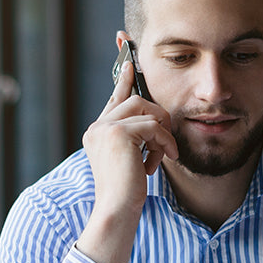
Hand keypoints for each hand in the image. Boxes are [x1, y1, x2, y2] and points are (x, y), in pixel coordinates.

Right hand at [75, 33, 176, 262]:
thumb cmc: (129, 192)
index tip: (128, 52)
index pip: (115, 96)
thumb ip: (138, 136)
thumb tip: (156, 118)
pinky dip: (163, 143)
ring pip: (147, 110)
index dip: (124, 74)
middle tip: (165, 146)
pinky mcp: (118, 133)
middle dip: (158, 121)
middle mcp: (97, 127)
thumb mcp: (134, 158)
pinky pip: (152, 126)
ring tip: (160, 157)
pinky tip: (160, 161)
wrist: (118, 210)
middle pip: (138, 100)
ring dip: (162, 134)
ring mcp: (105, 128)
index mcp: (98, 131)